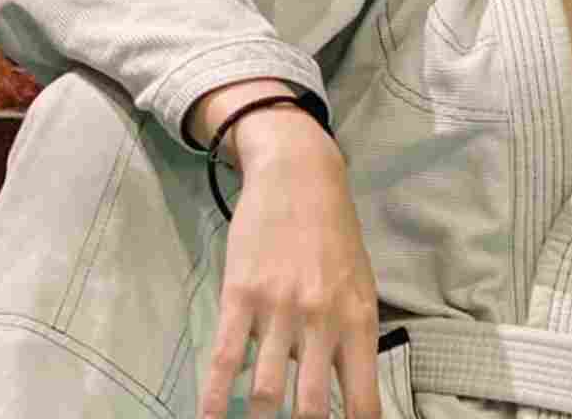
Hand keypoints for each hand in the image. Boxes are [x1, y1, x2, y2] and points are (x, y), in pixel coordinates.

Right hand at [195, 90, 381, 418]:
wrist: (300, 176)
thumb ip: (353, 337)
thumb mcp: (360, 285)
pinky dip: (216, 399)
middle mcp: (323, 321)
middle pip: (310, 408)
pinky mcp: (241, 295)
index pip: (361, 401)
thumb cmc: (334, 235)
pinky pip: (227, 360)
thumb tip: (349, 392)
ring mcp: (281, 309)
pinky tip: (210, 418)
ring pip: (267, 391)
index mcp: (359, 322)